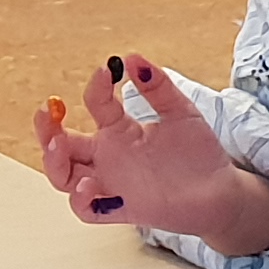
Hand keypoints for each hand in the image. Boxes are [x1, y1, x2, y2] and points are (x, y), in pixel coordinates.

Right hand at [40, 54, 268, 253]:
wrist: (221, 193)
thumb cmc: (198, 154)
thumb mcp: (180, 113)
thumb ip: (158, 88)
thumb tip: (133, 57)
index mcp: (119, 130)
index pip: (95, 104)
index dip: (97, 86)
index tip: (106, 71)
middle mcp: (108, 156)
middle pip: (62, 145)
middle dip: (47, 128)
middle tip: (48, 111)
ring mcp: (112, 183)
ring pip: (64, 177)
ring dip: (54, 162)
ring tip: (59, 146)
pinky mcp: (122, 209)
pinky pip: (88, 211)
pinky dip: (81, 200)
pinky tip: (89, 185)